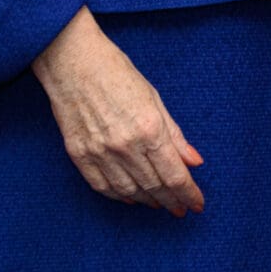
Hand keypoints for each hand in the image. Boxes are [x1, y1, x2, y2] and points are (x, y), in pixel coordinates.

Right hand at [32, 7, 204, 215]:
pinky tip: (131, 198)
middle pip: (154, 186)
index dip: (188, 193)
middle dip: (171, 201)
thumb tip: (194, 161)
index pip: (174, 174)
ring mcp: (99, 152)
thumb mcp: (155, 99)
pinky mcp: (79, 155)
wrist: (73, 63)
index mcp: (149, 128)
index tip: (197, 204)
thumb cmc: (118, 74)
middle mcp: (125, 145)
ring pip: (129, 191)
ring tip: (160, 204)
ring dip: (148, 201)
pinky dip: (119, 196)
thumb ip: (175, 134)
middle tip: (181, 208)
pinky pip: (101, 186)